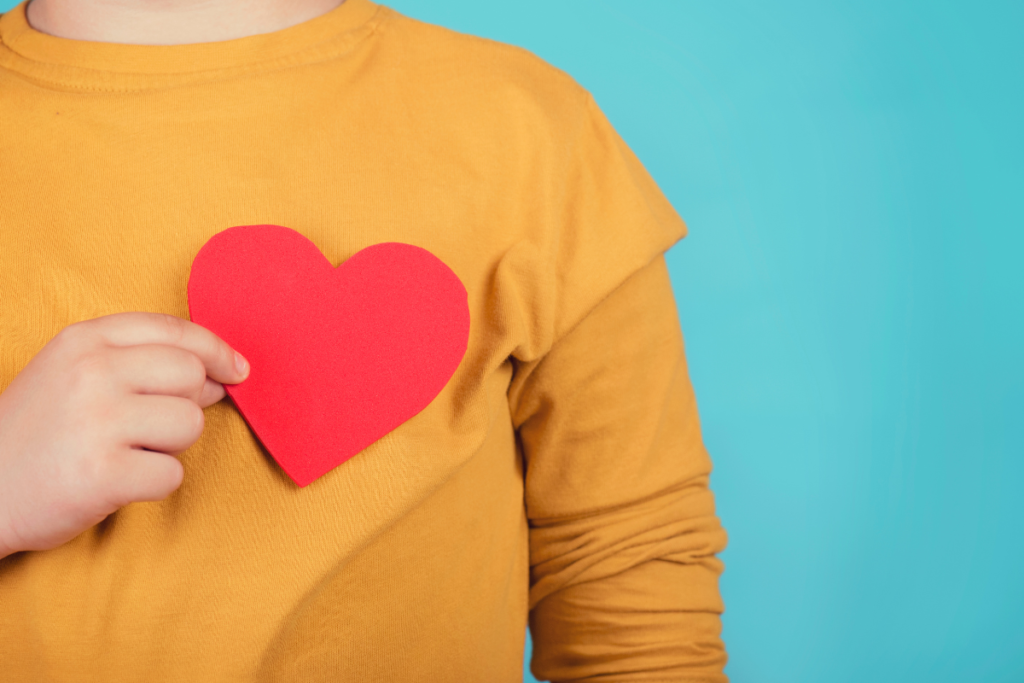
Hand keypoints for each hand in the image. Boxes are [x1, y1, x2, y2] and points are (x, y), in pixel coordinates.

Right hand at [0, 313, 248, 558]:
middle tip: (154, 426)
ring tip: (125, 452)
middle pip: (192, 375)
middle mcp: (91, 372)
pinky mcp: (103, 473)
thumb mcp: (71, 374)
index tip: (237, 369)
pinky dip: (153, 484)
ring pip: (190, 424)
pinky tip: (116, 482)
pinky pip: (173, 473)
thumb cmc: (38, 434)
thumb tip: (222, 374)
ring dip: (170, 446)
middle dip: (188, 404)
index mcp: (84, 341)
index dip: (216, 350)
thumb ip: (139, 361)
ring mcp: (97, 421)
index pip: (175, 331)